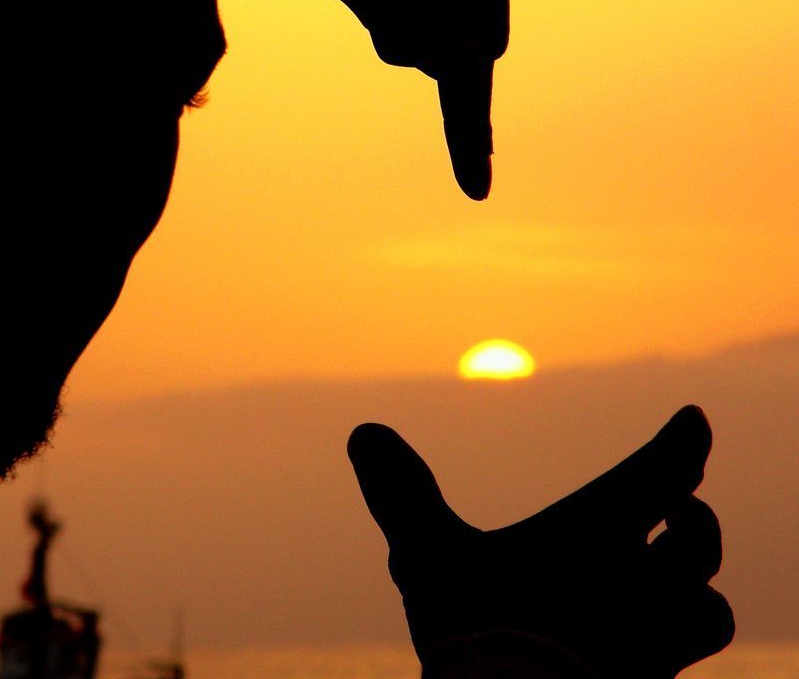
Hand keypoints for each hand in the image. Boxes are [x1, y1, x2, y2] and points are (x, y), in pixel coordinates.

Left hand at [221, 0, 507, 199]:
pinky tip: (385, 21)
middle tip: (458, 154)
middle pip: (471, 27)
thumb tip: (459, 66)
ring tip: (368, 15)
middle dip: (445, 81)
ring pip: (450, 13)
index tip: (476, 179)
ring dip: (413, 40)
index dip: (472, 111)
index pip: (478, 30)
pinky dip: (407, 16)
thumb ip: (395, 8)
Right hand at [347, 406, 733, 677]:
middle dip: (694, 519)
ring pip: (710, 611)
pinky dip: (680, 644)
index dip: (682, 443)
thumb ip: (399, 492)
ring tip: (685, 586)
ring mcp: (656, 643)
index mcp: (596, 536)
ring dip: (699, 590)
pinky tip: (655, 646)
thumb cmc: (478, 627)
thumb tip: (364, 432)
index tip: (695, 420)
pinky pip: (685, 662)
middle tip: (685, 507)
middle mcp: (643, 584)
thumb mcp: (424, 553)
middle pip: (699, 540)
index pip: (662, 473)